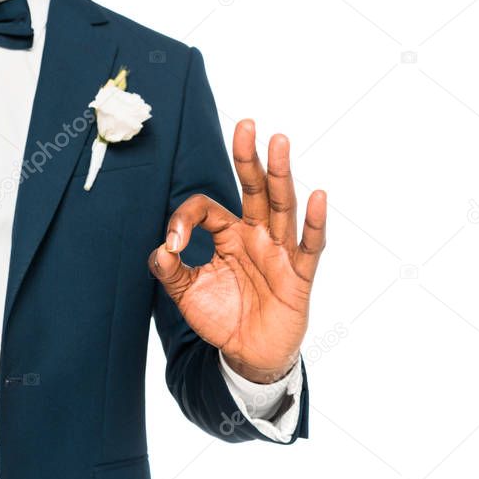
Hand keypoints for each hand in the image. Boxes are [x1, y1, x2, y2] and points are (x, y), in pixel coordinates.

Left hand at [148, 119, 326, 383]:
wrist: (247, 355)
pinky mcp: (298, 278)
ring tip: (279, 142)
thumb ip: (169, 270)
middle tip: (245, 123)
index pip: (208, 209)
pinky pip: (310, 247)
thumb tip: (160, 249)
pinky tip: (318, 195)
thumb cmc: (222, 317)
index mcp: (229, 236)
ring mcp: (279, 254)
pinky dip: (314, 223)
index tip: (171, 242)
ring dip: (280, 176)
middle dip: (249, 158)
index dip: (185, 218)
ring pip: (281, 208)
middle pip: (253, 191)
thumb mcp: (186, 293)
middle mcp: (256, 237)